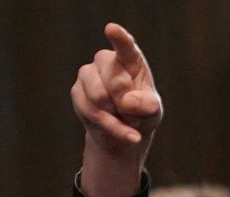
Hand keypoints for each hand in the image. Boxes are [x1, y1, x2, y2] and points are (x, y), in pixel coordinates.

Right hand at [70, 23, 162, 196]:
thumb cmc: (141, 114)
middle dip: (125, 103)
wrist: (121, 133)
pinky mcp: (77, 91)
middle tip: (133, 113)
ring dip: (116, 116)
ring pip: (99, 97)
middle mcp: (106, 61)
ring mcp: (88, 74)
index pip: (125, 46)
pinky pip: (91, 112)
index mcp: (130, 59)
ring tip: (124, 120)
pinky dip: (109, 126)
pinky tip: (116, 129)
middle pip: (115, 80)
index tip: (111, 29)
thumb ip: (147, 105)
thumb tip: (127, 101)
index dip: (119, 38)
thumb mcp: (152, 112)